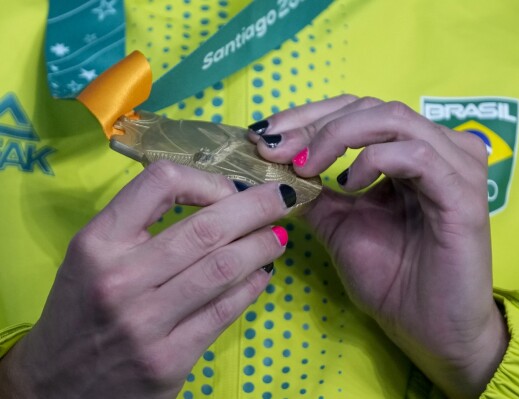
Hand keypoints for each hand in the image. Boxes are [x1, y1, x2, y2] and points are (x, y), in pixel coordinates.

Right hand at [0, 161, 294, 398]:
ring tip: (277, 236)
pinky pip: (225, 310)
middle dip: (257, 207)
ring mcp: (146, 323)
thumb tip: (219, 199)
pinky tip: (262, 273)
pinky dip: (253, 285)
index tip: (229, 189)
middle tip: (281, 198)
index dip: (207, 180)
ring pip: (225, 268)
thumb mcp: (94, 256)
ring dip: (262, 245)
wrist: (54, 386)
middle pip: (207, 228)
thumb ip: (143, 224)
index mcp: (98, 242)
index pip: (161, 183)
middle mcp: (120, 278)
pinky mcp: (169, 359)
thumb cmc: (80, 310)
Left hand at [249, 95, 508, 397]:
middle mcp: (436, 149)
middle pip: (369, 106)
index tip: (263, 136)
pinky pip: (416, 155)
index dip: (308, 117)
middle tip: (274, 147)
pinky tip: (348, 185)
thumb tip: (273, 166)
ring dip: (337, 136)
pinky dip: (373, 160)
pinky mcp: (464, 193)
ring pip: (391, 119)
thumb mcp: (339, 225)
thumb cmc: (391, 278)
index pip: (355, 110)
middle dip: (314, 124)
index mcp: (407, 153)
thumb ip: (315, 192)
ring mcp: (454, 166)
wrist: (428, 329)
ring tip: (304, 167)